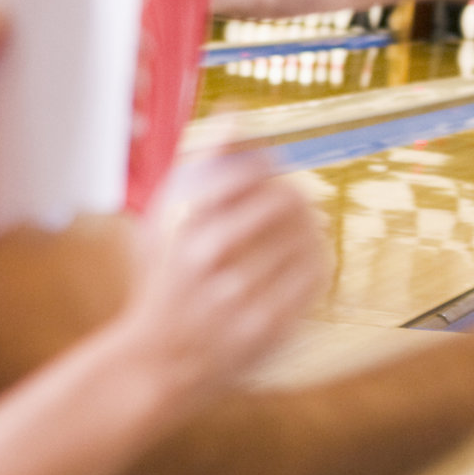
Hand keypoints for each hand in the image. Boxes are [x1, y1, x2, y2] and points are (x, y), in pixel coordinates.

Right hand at [122, 152, 324, 399]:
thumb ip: (198, 166)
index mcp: (179, 220)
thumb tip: (237, 112)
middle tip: (294, 199)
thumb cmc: (161, 279)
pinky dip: (318, 260)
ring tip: (302, 228)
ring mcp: (237, 294)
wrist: (156, 362)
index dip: (268, 165)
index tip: (268, 173)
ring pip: (305, 237)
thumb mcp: (162, 218)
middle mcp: (205, 255)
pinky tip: (308, 258)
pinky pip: (314, 277)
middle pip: (285, 200)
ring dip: (309, 227)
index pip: (249, 170)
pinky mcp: (266, 327)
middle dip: (295, 195)